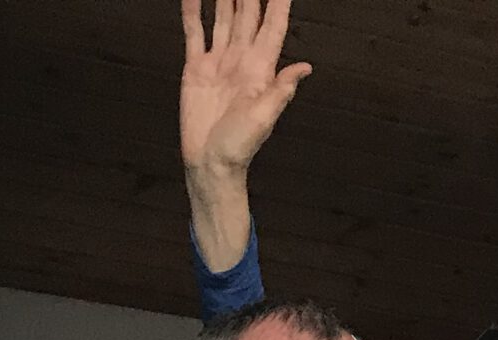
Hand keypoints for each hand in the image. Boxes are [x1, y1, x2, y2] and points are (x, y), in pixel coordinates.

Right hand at [181, 0, 310, 174]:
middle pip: (248, 14)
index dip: (278, 2)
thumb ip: (281, 90)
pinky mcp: (197, 68)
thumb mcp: (263, 120)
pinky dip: (193, 10)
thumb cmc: (239, 148)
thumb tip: (304, 68)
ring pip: (223, 16)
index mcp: (260, 69)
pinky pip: (195, 32)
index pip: (272, 26)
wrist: (210, 165)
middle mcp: (241, 60)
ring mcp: (219, 62)